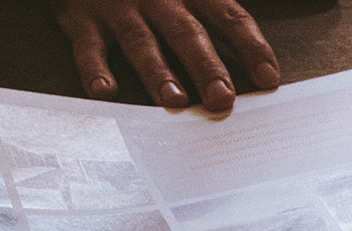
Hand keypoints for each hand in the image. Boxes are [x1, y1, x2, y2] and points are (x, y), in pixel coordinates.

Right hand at [54, 0, 281, 111]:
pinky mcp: (83, 20)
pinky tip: (105, 92)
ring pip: (143, 42)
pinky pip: (88, 47)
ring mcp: (121, 10)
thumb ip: (218, 20)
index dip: (251, 47)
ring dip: (158, 72)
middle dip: (207, 66)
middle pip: (188, 33)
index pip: (230, 18)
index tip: (269, 78)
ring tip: (173, 100)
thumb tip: (259, 69)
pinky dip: (95, 70)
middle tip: (222, 98)